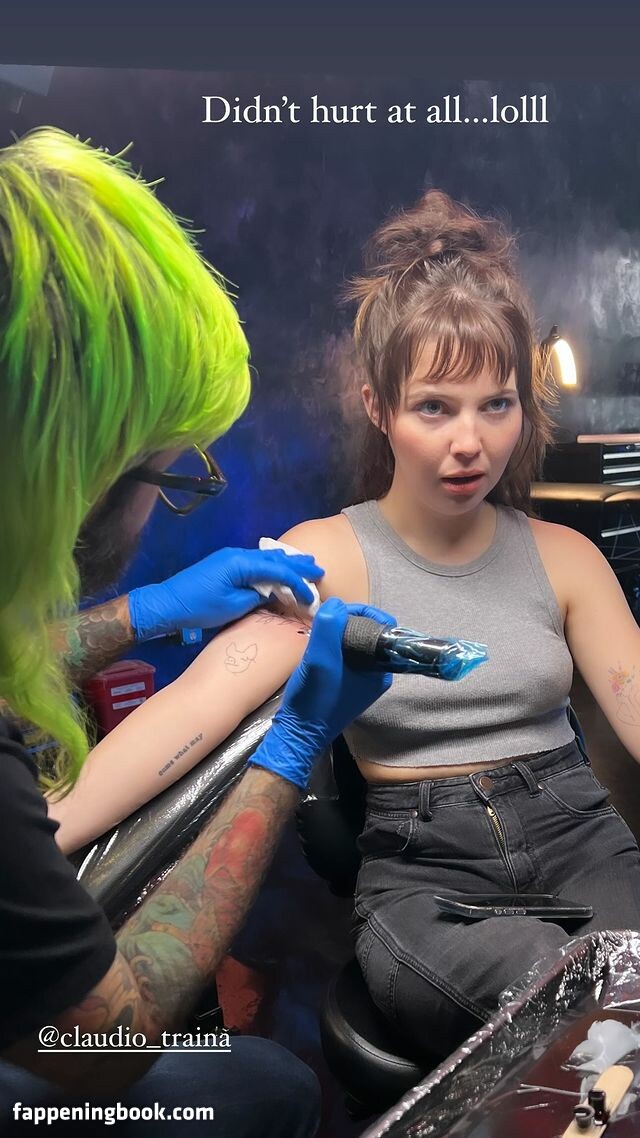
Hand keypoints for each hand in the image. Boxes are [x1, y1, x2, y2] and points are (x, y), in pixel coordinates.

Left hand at [128, 548, 323, 640]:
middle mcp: (238, 554)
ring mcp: (230, 557)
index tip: (312, 597)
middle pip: (275, 557)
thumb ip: (257, 596)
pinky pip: (256, 561)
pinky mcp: (225, 563)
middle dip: (298, 564)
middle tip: (319, 569)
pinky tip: (279, 567)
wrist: (168, 603)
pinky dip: (272, 565)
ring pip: (266, 557)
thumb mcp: (233, 606)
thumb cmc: (199, 607)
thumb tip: (272, 592)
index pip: (278, 570)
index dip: (298, 583)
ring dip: (287, 562)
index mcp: (241, 563)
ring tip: (306, 563)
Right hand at [249, 597, 394, 789]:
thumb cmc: (313, 699)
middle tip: (323, 625)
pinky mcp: (346, 683)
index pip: (382, 625)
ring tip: (317, 637)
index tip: (336, 612)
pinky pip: (343, 655)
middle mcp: (376, 674)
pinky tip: (316, 651)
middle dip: (344, 623)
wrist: (297, 733)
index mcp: (381, 670)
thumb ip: (330, 626)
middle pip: (367, 631)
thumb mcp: (321, 659)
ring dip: (335, 634)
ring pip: (353, 641)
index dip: (360, 612)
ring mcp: (362, 679)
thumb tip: (336, 603)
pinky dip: (330, 648)